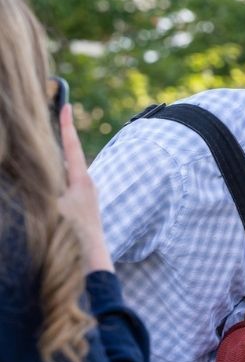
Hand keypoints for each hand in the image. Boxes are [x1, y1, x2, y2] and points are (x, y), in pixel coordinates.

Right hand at [55, 104, 112, 272]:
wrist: (91, 256)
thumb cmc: (72, 232)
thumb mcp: (55, 204)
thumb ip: (47, 185)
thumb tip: (36, 171)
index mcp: (81, 179)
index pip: (71, 146)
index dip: (67, 125)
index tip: (67, 105)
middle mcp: (86, 183)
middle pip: (68, 156)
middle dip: (59, 140)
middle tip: (54, 118)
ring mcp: (86, 195)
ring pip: (66, 172)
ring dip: (55, 162)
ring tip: (45, 148)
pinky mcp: (82, 205)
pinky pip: (66, 185)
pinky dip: (57, 178)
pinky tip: (49, 182)